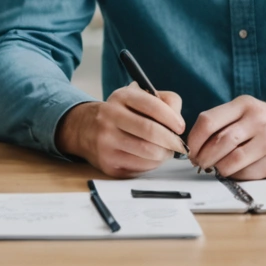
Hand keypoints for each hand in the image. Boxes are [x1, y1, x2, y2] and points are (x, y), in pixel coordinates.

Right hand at [54, 84, 185, 176]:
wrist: (84, 128)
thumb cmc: (121, 113)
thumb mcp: (137, 97)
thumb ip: (164, 102)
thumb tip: (178, 124)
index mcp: (121, 97)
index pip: (152, 105)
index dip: (172, 118)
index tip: (180, 127)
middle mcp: (109, 117)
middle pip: (150, 132)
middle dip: (172, 141)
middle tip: (179, 145)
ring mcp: (106, 142)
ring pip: (147, 153)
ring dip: (164, 155)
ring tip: (166, 151)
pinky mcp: (107, 164)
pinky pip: (140, 168)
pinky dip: (152, 164)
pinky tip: (151, 158)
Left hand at [185, 96, 265, 179]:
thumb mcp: (250, 111)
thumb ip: (225, 122)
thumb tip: (196, 144)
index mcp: (245, 105)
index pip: (208, 121)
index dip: (194, 139)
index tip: (190, 150)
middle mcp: (257, 120)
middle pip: (218, 142)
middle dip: (203, 157)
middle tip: (200, 163)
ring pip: (231, 161)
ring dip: (218, 168)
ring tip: (216, 168)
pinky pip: (247, 173)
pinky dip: (235, 175)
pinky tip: (235, 172)